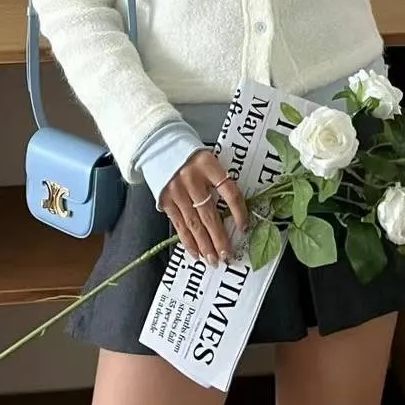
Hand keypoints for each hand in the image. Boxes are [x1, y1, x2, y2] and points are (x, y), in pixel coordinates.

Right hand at [159, 149, 248, 265]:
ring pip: (193, 223)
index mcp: (208, 164)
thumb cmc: (190, 155)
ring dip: (204, 244)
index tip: (244, 227)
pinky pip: (179, 224)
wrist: (160, 145)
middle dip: (219, 238)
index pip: (229, 191)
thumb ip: (219, 179)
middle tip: (227, 255)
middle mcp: (191, 178)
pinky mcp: (165, 199)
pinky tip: (196, 252)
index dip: (238, 211)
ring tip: (213, 259)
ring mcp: (176, 190)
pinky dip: (187, 241)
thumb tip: (235, 209)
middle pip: (209, 214)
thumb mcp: (209, 159)